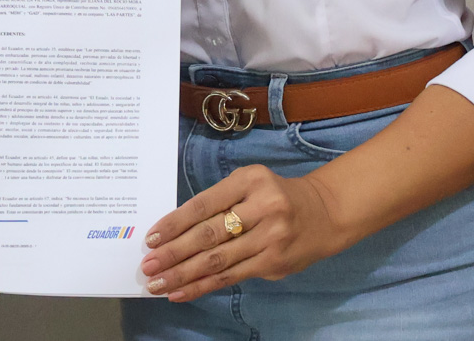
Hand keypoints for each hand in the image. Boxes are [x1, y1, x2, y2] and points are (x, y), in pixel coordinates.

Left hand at [139, 165, 343, 300]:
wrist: (324, 213)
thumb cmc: (275, 196)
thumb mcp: (250, 185)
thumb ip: (219, 203)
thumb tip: (173, 233)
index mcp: (250, 180)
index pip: (204, 204)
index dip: (175, 223)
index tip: (151, 238)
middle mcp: (263, 207)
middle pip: (209, 234)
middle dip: (174, 252)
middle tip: (148, 265)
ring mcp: (271, 237)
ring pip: (218, 260)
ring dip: (183, 274)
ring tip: (157, 283)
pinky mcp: (274, 263)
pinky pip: (231, 277)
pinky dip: (203, 286)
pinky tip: (182, 292)